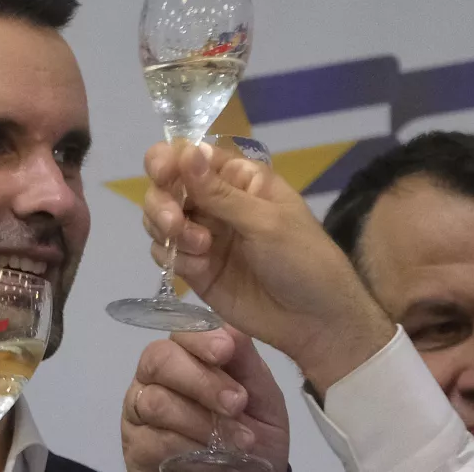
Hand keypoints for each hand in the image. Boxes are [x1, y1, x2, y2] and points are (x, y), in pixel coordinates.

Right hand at [121, 326, 288, 471]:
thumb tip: (229, 328)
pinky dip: (189, 448)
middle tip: (237, 403)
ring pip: (156, 402)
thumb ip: (245, 362)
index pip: (180, 332)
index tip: (225, 350)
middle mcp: (154, 376)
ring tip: (239, 440)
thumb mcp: (262, 395)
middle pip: (159, 360)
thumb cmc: (252, 428)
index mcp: (186, 354)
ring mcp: (139, 410)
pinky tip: (213, 457)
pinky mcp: (136, 445)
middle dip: (201, 381)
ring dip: (201, 422)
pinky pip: (154, 441)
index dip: (199, 339)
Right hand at [141, 142, 393, 390]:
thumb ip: (219, 192)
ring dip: (168, 231)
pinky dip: (175, 258)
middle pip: (164, 188)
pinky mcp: (193, 268)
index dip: (168, 159)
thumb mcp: (265, 222)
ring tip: (199, 249)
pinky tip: (200, 269)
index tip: (163, 173)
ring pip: (158, 220)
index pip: (189, 156)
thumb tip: (187, 150)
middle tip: (175, 224)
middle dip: (163, 203)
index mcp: (237, 178)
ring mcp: (201, 235)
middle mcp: (213, 201)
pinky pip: (164, 253)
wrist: (315, 322)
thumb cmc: (303, 260)